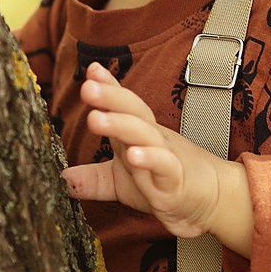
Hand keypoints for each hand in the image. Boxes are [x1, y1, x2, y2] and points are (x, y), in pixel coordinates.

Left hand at [64, 62, 245, 246]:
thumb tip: (60, 179)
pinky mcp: (175, 180)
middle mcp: (150, 138)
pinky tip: (132, 155)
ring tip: (96, 119)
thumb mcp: (120, 183)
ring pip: (144, 134)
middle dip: (110, 96)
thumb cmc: (162, 184)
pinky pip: (164, 165)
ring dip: (120, 124)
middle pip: (132, 110)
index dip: (108, 86)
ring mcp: (165, 156)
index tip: (91, 70)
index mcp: (135, 133)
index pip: (122, 104)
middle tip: (87, 87)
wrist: (210, 201)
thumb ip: (91, 180)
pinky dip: (149, 158)